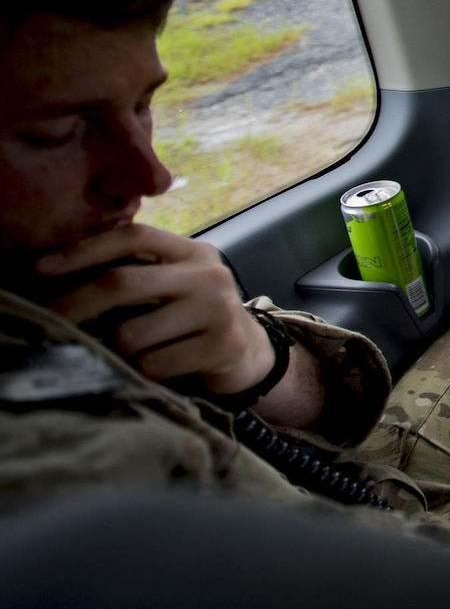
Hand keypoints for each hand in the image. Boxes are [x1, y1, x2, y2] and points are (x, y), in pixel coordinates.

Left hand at [40, 223, 273, 394]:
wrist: (249, 354)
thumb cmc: (192, 319)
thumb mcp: (172, 285)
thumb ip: (136, 272)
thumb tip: (59, 273)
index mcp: (192, 251)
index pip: (133, 236)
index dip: (83, 249)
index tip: (41, 268)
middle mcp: (209, 274)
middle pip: (123, 283)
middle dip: (75, 305)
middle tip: (47, 323)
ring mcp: (219, 308)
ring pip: (131, 334)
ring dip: (117, 351)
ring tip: (132, 353)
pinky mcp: (222, 345)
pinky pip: (153, 364)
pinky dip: (143, 372)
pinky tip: (158, 368)